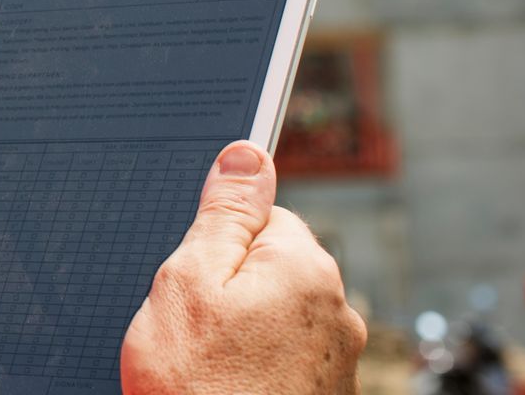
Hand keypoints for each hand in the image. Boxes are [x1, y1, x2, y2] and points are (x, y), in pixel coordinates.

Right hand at [122, 141, 366, 394]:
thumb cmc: (196, 391)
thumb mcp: (187, 282)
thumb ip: (222, 213)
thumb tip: (247, 153)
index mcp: (304, 266)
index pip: (261, 213)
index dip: (213, 240)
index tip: (191, 274)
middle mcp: (336, 309)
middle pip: (268, 264)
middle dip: (226, 284)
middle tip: (188, 324)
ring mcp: (336, 358)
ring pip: (272, 313)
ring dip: (238, 329)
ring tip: (202, 364)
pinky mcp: (324, 394)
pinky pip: (281, 355)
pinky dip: (251, 365)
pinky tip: (222, 386)